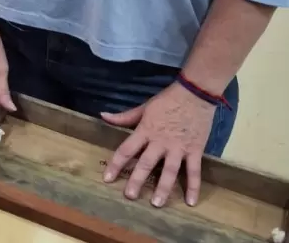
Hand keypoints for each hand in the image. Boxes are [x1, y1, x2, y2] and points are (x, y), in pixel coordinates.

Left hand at [101, 82, 216, 207]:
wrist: (194, 94)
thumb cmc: (166, 100)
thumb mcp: (143, 107)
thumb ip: (124, 117)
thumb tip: (103, 116)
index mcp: (145, 130)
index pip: (126, 149)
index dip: (116, 164)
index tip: (107, 178)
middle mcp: (160, 142)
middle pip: (146, 163)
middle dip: (136, 180)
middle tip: (129, 196)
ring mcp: (178, 148)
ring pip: (169, 171)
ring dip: (163, 188)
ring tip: (156, 203)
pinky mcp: (195, 150)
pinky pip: (194, 171)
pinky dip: (193, 187)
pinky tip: (190, 202)